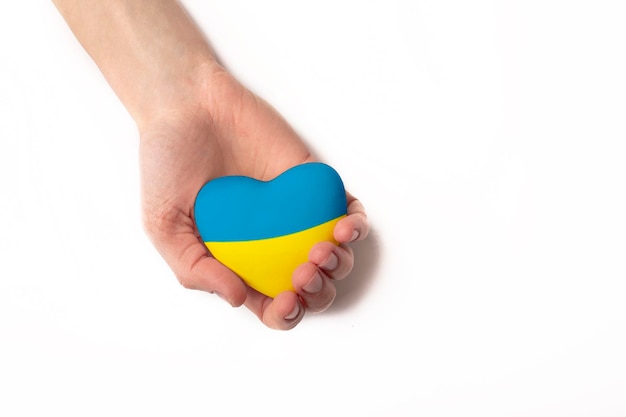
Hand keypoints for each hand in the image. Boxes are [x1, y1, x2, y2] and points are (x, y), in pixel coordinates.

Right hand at [139, 66, 368, 329]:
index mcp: (238, 261)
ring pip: (336, 256)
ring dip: (340, 264)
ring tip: (322, 250)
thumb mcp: (163, 225)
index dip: (285, 315)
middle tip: (303, 274)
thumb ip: (194, 268)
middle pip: (312, 287)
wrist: (188, 106)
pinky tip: (344, 226)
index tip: (285, 302)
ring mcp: (295, 215)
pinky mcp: (312, 184)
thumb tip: (239, 299)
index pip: (271, 304)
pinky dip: (356, 226)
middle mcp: (271, 243)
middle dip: (318, 294)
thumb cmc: (168, 164)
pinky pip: (347, 212)